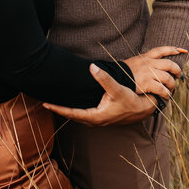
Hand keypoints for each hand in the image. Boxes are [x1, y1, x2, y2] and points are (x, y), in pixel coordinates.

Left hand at [42, 64, 158, 125]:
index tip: (46, 104)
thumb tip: (92, 67)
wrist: (142, 111)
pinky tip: (70, 104)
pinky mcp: (99, 118)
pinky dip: (73, 110)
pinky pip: (81, 115)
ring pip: (76, 116)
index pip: (71, 113)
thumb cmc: (130, 101)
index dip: (58, 108)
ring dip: (65, 110)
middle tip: (45, 102)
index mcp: (95, 116)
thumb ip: (104, 78)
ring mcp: (96, 120)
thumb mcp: (117, 89)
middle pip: (71, 116)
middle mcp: (93, 121)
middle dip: (58, 109)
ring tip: (54, 102)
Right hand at [125, 46, 186, 100]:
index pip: (161, 50)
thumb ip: (144, 63)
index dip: (172, 49)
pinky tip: (166, 96)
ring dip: (172, 85)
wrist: (113, 78)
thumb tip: (154, 67)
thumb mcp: (134, 62)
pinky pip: (162, 89)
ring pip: (168, 78)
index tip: (181, 50)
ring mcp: (148, 73)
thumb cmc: (123, 72)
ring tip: (171, 90)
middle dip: (177, 70)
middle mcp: (149, 63)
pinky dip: (166, 93)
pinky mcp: (147, 83)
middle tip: (179, 76)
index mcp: (145, 57)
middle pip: (169, 65)